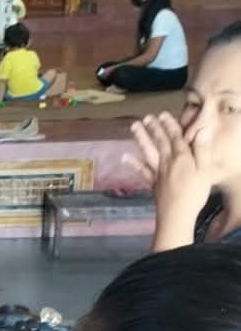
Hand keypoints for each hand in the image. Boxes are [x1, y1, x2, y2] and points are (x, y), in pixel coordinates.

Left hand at [131, 111, 211, 228]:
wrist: (177, 216)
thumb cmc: (195, 194)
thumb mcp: (205, 171)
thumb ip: (203, 150)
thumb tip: (202, 131)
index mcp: (182, 158)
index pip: (176, 137)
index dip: (170, 125)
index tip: (163, 114)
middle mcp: (167, 162)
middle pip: (160, 142)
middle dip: (154, 128)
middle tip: (146, 117)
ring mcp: (157, 173)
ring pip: (148, 152)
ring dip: (141, 138)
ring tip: (133, 127)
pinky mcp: (152, 184)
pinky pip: (142, 171)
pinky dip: (133, 163)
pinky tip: (124, 156)